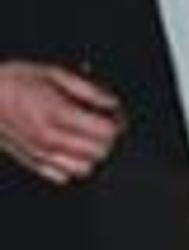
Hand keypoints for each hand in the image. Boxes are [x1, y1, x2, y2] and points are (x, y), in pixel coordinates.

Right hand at [0, 60, 125, 182]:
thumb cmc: (11, 82)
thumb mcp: (53, 73)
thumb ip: (87, 89)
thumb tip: (110, 101)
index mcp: (58, 114)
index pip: (106, 132)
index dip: (116, 121)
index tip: (114, 114)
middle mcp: (51, 138)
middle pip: (100, 151)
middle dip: (107, 137)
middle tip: (101, 122)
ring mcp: (41, 154)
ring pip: (85, 168)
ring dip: (92, 153)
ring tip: (86, 136)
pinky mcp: (32, 163)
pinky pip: (64, 175)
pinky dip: (72, 164)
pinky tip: (69, 147)